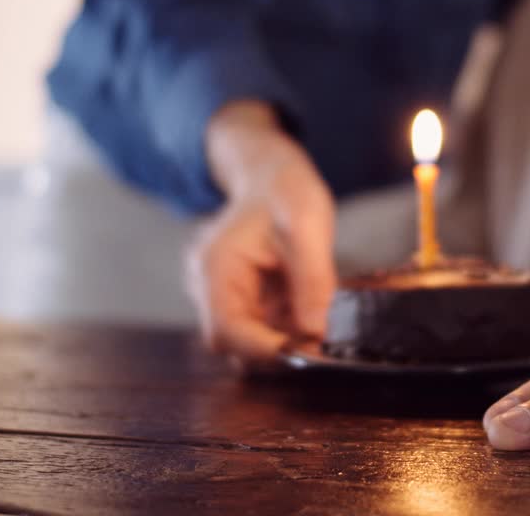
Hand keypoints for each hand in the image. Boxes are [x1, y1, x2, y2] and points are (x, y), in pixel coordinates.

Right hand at [185, 101, 336, 361]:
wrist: (272, 176)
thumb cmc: (285, 191)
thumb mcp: (307, 225)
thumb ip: (312, 279)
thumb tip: (317, 332)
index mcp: (214, 267)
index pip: (225, 330)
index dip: (262, 349)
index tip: (304, 352)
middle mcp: (208, 286)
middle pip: (234, 343)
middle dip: (277, 347)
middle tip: (321, 340)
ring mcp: (223, 295)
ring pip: (249, 341)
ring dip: (285, 339)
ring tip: (318, 318)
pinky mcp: (242, 300)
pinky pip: (262, 329)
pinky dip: (288, 329)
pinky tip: (310, 310)